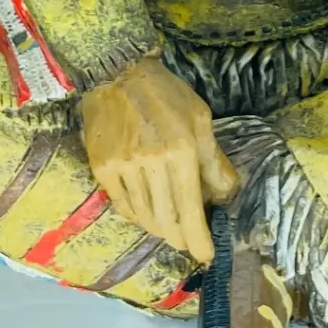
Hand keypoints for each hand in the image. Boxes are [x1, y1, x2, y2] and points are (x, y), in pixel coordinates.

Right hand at [79, 54, 237, 262]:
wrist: (118, 72)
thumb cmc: (166, 94)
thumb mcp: (200, 118)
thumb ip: (214, 159)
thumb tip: (225, 194)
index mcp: (182, 150)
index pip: (192, 208)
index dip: (199, 238)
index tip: (206, 255)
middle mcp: (152, 163)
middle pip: (167, 219)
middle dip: (181, 239)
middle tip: (189, 245)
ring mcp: (124, 166)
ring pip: (144, 215)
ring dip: (160, 229)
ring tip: (170, 231)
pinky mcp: (102, 167)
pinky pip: (122, 204)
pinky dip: (137, 216)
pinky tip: (146, 215)